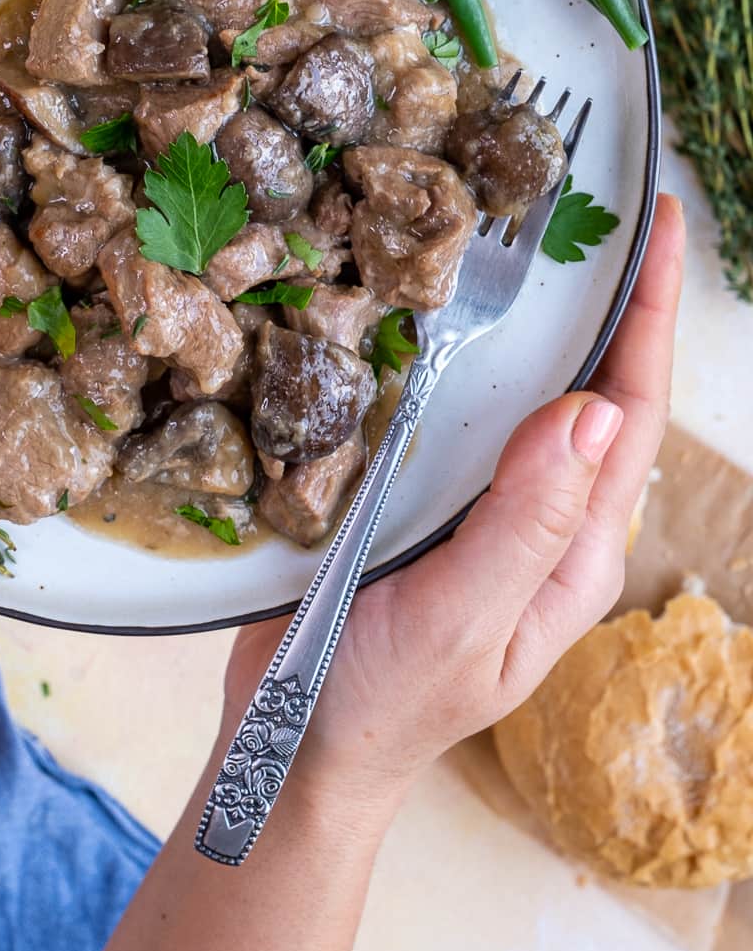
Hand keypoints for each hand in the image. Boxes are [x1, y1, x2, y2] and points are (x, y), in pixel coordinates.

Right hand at [226, 193, 684, 804]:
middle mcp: (538, 515)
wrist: (291, 748)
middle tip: (597, 203)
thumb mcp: (465, 616)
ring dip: (533, 309)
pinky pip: (451, 405)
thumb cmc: (382, 700)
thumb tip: (592, 406)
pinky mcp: (417, 493)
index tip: (659, 227)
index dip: (651, 313)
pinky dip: (452, 344)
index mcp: (572, 547)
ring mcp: (478, 503)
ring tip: (525, 228)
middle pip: (591, 385)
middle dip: (607, 293)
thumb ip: (526, 520)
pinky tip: (425, 298)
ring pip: (521, 389)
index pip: (632, 411)